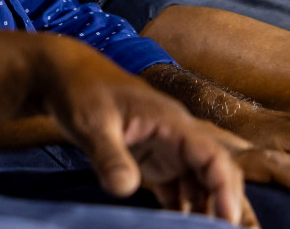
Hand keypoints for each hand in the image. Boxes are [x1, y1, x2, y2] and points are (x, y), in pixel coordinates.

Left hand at [35, 40, 253, 225]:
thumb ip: (109, 155)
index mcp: (171, 121)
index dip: (225, 188)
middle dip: (225, 203)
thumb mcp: (91, 123)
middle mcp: (177, 136)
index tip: (226, 220)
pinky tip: (181, 227)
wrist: (63, 76)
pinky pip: (178, 188)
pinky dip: (184, 210)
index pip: (212, 155)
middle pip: (215, 172)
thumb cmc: (80, 90)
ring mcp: (167, 149)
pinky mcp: (153, 160)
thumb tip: (124, 189)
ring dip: (207, 210)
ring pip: (200, 184)